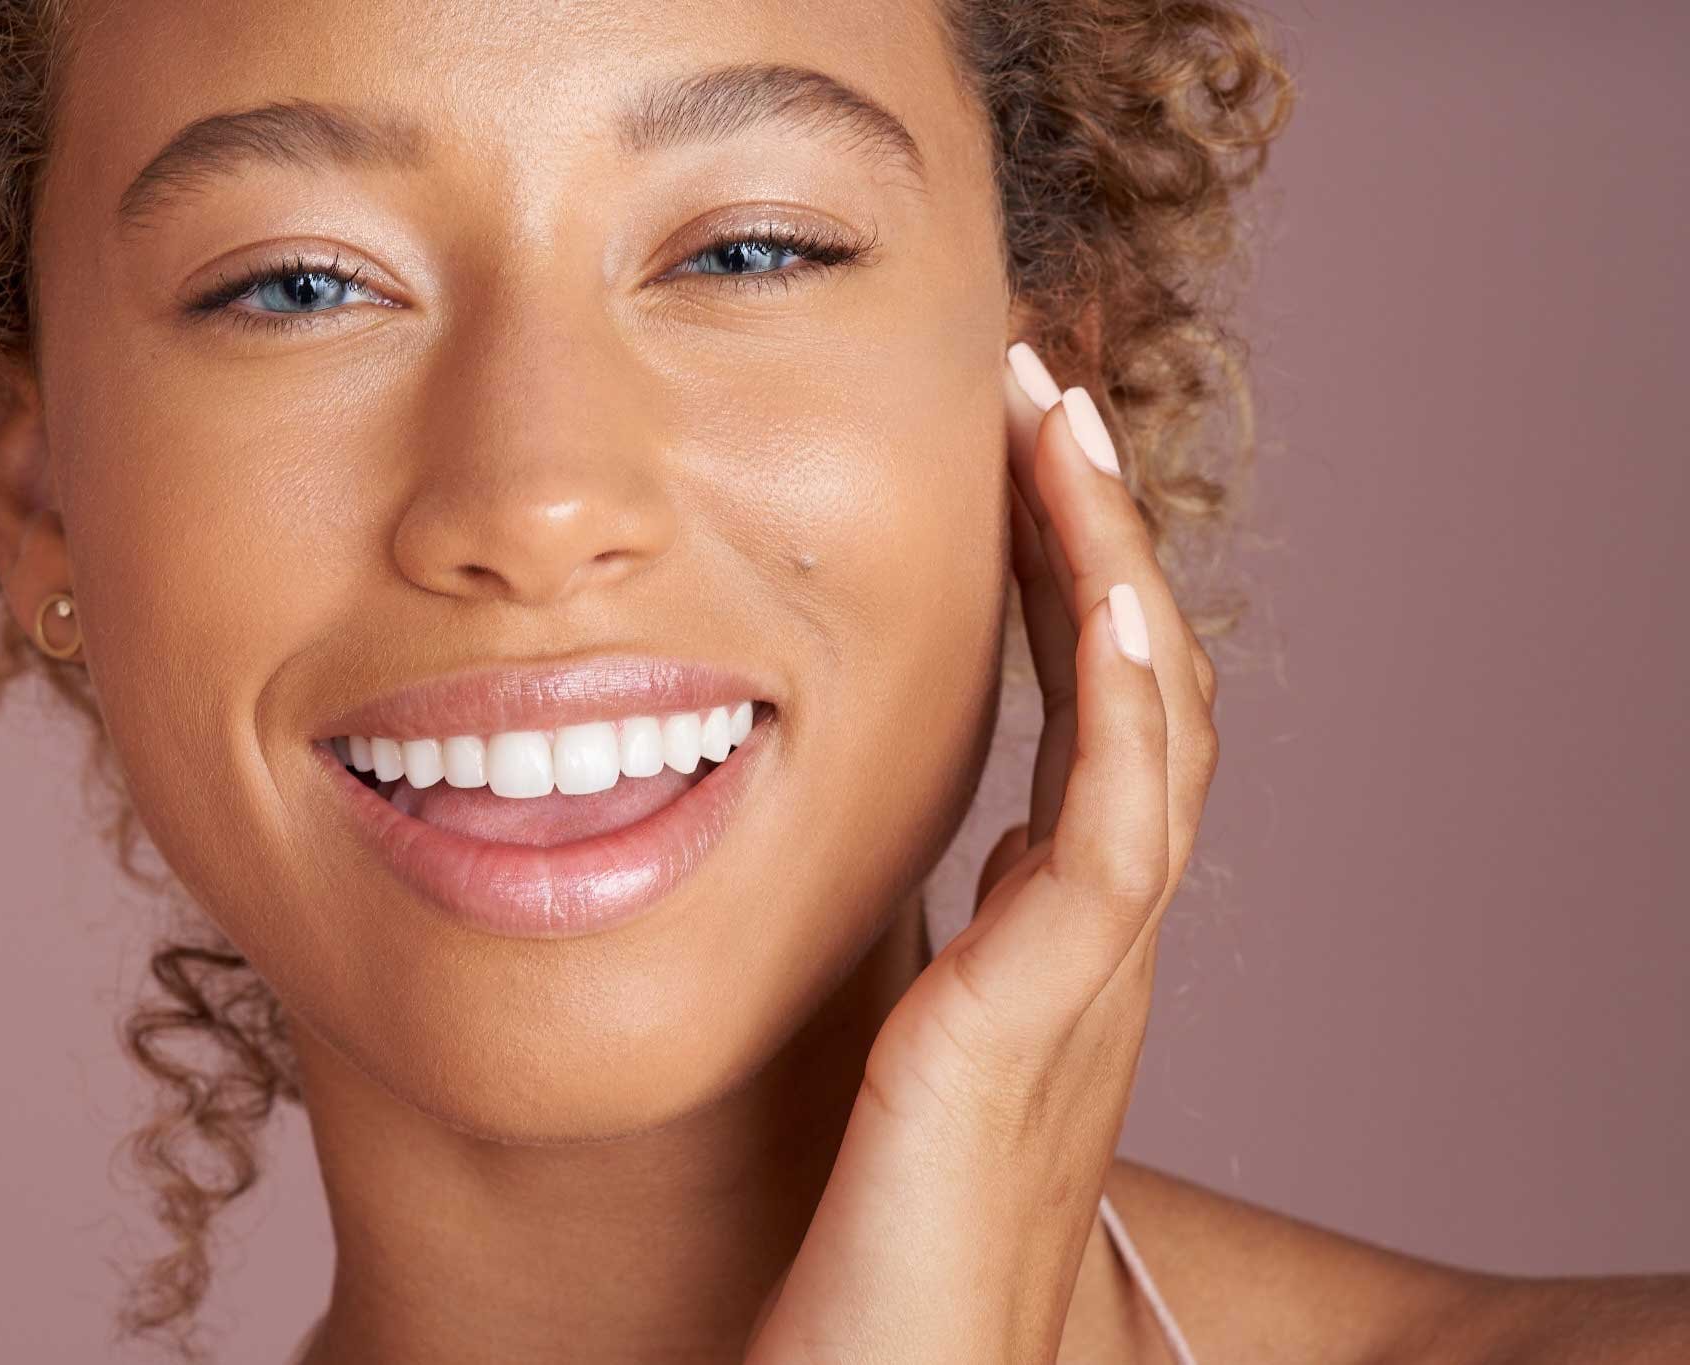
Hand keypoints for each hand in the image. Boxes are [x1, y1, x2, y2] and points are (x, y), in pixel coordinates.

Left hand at [742, 343, 1221, 1363]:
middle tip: (1045, 396)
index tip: (1021, 467)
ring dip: (1111, 567)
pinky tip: (1100, 591)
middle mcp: (1089, 952)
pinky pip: (1113, 840)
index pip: (1092, 726)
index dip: (1072, 587)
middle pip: (1138, 696)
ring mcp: (1082, 988)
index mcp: (1051, 949)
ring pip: (1147, 733)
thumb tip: (972, 856)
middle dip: (1097, 535)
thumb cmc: (862, 1259)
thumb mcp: (911, 1064)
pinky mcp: (1038, 1033)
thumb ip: (948, 960)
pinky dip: (1122, 707)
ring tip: (1065, 429)